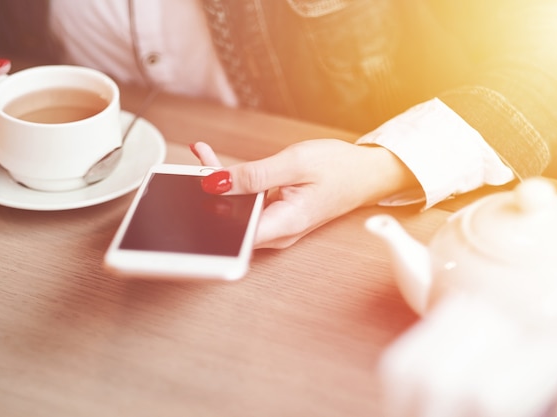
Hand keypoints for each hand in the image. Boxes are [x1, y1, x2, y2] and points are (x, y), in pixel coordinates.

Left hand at [190, 139, 418, 248]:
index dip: (208, 221)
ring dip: (219, 185)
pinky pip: (248, 204)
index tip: (190, 198)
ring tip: (204, 157)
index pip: (234, 237)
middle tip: (195, 165)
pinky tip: (219, 164)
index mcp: (284, 224)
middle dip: (208, 194)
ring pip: (237, 211)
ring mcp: (276, 226)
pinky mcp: (276, 216)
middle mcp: (277, 232)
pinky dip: (234, 184)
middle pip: (230, 223)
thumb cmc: (340, 168)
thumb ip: (254, 175)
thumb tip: (214, 183)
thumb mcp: (295, 163)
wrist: (367, 173)